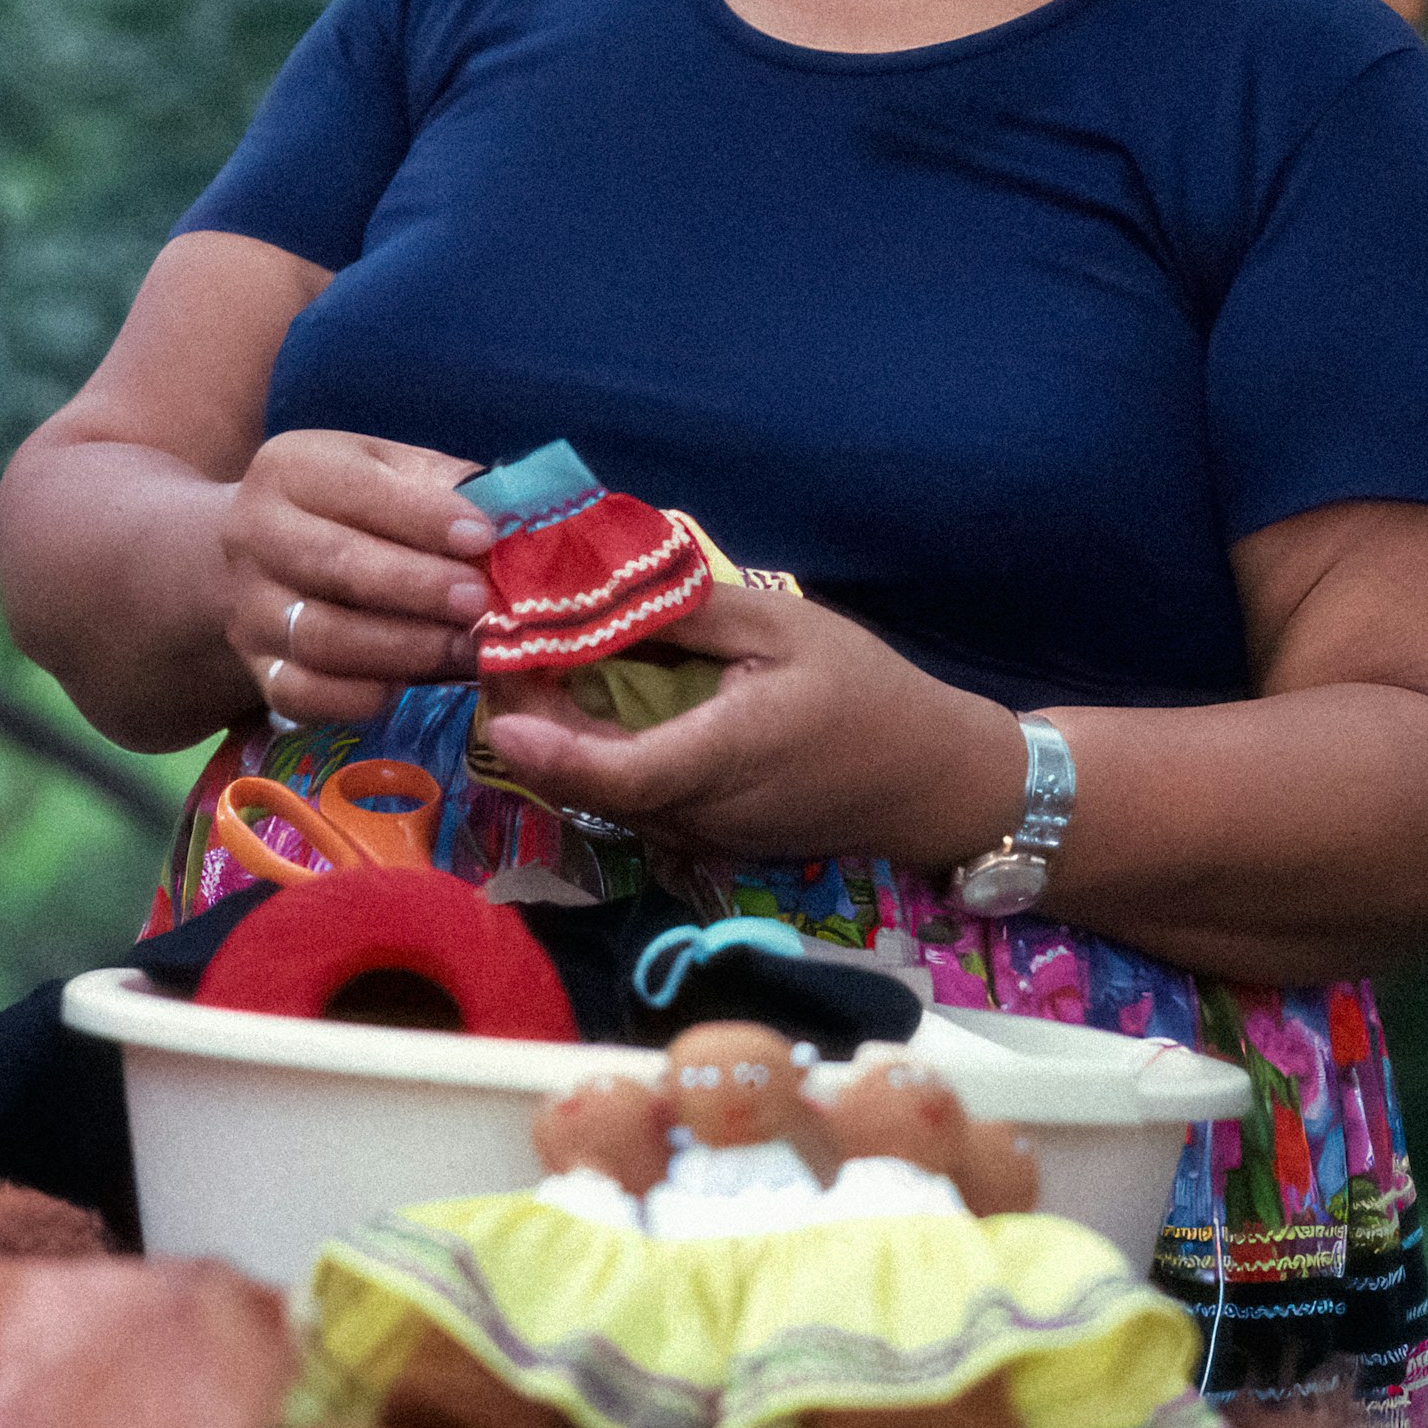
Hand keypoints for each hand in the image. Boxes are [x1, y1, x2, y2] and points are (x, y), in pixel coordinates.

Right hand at [220, 430, 493, 724]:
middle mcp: (255, 535)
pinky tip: (407, 686)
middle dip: (417, 587)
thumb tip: (517, 517)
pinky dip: (358, 697)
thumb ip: (442, 486)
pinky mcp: (257, 668)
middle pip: (335, 565)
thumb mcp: (387, 472)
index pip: (358, 489)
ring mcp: (249, 608)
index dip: (424, 517)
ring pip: (321, 637)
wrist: (260, 552)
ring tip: (466, 649)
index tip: (484, 537)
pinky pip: (302, 695)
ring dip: (404, 648)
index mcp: (291, 469)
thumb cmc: (350, 507)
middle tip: (480, 602)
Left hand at [480, 587, 1026, 864]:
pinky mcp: (702, 842)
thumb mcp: (784, 627)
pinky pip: (630, 800)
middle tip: (498, 644)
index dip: (546, 745)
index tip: (498, 696)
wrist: (929, 781)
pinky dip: (596, 755)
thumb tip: (600, 586)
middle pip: (587, 783)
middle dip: (531, 719)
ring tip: (531, 662)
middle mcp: (699, 813)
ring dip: (558, 737)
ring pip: (602, 796)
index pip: (615, 772)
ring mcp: (698, 838)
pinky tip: (588, 699)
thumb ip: (689, 612)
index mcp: (726, 755)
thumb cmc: (865, 691)